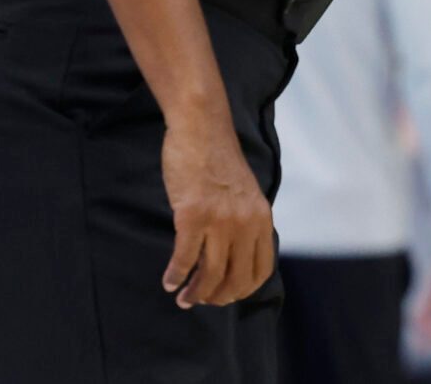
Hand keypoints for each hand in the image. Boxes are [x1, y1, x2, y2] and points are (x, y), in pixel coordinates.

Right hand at [161, 117, 274, 308]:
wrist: (201, 129)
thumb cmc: (218, 160)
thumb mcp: (246, 194)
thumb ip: (245, 222)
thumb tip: (234, 257)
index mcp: (261, 218)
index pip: (260, 269)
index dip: (242, 290)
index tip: (226, 296)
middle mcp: (245, 223)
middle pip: (235, 278)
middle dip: (217, 298)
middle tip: (200, 301)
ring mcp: (220, 220)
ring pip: (210, 274)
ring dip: (195, 293)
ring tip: (183, 299)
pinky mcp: (193, 216)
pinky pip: (185, 258)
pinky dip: (176, 275)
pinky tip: (169, 281)